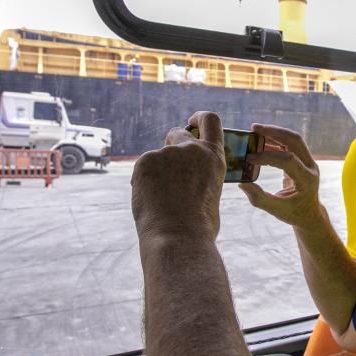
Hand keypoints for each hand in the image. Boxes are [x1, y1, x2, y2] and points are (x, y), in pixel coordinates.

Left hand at [131, 111, 225, 248]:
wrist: (178, 237)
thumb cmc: (199, 226)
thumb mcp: (211, 194)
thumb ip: (201, 176)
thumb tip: (188, 179)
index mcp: (213, 157)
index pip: (210, 120)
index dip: (199, 118)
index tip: (191, 121)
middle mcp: (191, 149)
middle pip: (177, 134)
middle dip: (171, 145)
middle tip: (167, 168)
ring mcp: (167, 154)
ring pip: (157, 159)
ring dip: (157, 173)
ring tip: (161, 202)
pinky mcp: (145, 161)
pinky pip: (143, 169)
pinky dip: (143, 182)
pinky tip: (150, 201)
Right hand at [238, 124, 323, 229]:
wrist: (309, 215)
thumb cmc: (294, 214)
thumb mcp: (276, 210)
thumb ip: (259, 198)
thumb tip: (242, 183)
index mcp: (307, 179)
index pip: (288, 160)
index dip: (267, 157)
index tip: (249, 158)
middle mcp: (311, 167)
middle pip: (295, 141)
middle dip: (274, 132)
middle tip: (254, 128)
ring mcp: (308, 162)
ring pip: (292, 139)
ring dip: (273, 133)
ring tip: (254, 132)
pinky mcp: (302, 160)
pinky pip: (289, 145)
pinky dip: (274, 141)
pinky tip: (260, 143)